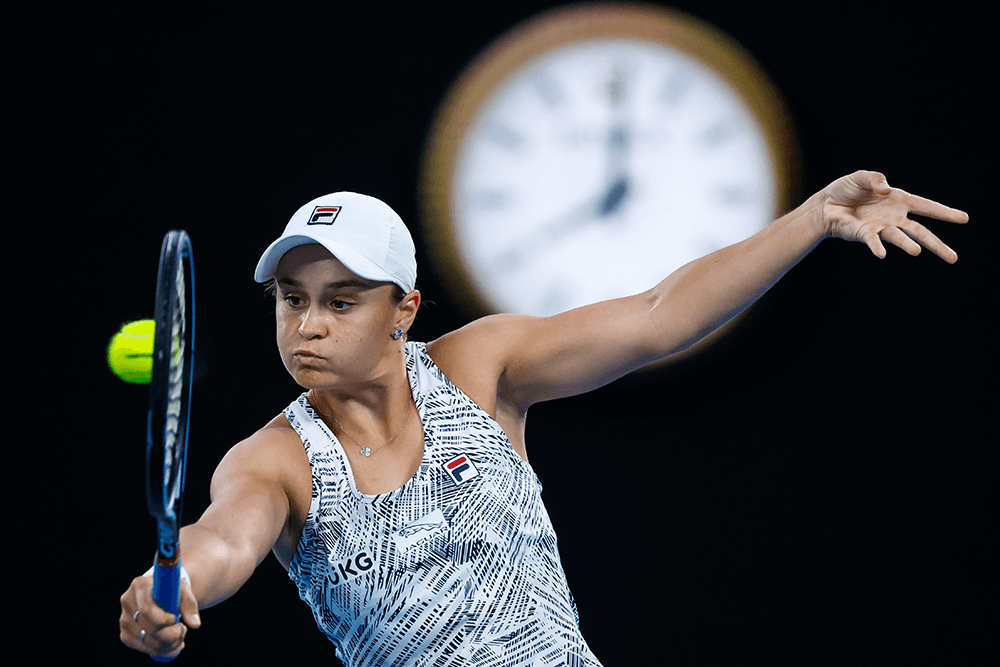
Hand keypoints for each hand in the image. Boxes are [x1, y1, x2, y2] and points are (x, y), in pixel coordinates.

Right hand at [120, 574, 200, 659]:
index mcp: (140, 585)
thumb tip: (195, 624)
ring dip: (169, 644)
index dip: (162, 619)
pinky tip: (172, 644)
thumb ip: (190, 606)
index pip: (147, 608)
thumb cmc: (173, 591)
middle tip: (183, 629)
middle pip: (147, 628)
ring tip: (180, 634)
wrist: (162, 595)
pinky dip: (162, 650)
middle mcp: (128, 602)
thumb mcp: (183, 591)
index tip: (174, 620)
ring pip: (147, 642)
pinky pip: (144, 649)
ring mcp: (124, 620)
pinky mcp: (125, 635)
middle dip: (170, 634)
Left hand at [821, 170, 967, 261]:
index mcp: (899, 201)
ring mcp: (880, 228)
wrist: (825, 205)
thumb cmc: (846, 190)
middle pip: (920, 232)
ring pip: (899, 238)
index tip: (964, 219)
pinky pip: (873, 241)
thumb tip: (884, 186)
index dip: (945, 212)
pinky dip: (877, 246)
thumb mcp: (861, 177)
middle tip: (953, 258)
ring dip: (907, 245)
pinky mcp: (864, 234)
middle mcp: (893, 217)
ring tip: (917, 251)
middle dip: (937, 244)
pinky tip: (882, 254)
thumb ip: (873, 178)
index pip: (926, 206)